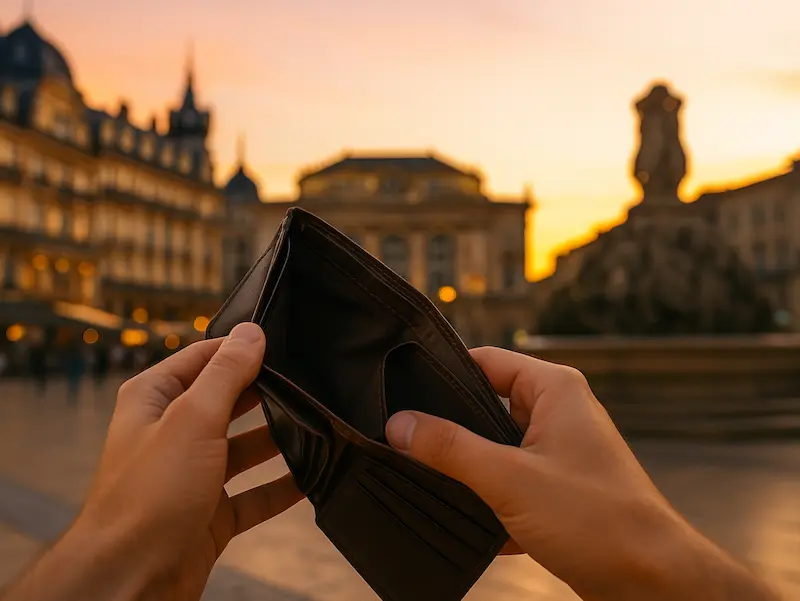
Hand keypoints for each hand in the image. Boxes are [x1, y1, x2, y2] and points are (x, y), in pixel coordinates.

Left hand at [2, 323, 302, 600]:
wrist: (130, 580)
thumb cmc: (148, 496)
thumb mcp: (192, 419)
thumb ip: (225, 374)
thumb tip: (251, 332)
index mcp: (154, 400)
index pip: (203, 358)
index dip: (240, 348)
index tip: (282, 341)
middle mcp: (172, 434)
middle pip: (227, 401)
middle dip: (265, 393)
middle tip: (308, 381)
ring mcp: (192, 475)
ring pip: (243, 448)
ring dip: (277, 440)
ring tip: (317, 424)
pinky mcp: (210, 514)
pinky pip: (253, 494)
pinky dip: (280, 487)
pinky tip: (311, 477)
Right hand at [385, 347, 778, 600]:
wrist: (654, 582)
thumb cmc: (598, 520)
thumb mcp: (509, 479)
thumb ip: (450, 449)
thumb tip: (400, 424)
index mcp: (554, 389)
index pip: (486, 361)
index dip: (443, 374)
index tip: (402, 391)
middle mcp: (559, 412)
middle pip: (486, 405)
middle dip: (451, 428)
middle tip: (405, 439)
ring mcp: (560, 451)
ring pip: (496, 447)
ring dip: (469, 467)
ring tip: (428, 478)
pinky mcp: (559, 487)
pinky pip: (511, 479)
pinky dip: (490, 497)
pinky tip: (469, 520)